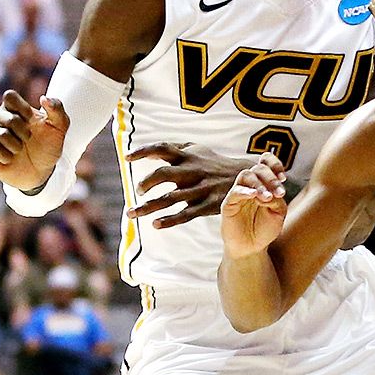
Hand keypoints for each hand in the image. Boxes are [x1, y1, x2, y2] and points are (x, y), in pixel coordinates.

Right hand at [0, 89, 69, 191]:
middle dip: (21, 129)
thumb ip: (57, 109)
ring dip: (16, 144)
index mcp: (14, 108)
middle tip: (29, 139)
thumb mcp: (59, 127)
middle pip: (1, 114)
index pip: (9, 96)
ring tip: (20, 149)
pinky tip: (10, 158)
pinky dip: (6, 156)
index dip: (22, 108)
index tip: (32, 120)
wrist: (42, 171)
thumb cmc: (48, 145)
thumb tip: (44, 98)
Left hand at [125, 142, 255, 228]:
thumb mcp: (199, 150)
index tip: (127, 158)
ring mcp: (199, 189)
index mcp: (188, 155)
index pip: (162, 149)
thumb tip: (151, 150)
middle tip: (138, 191)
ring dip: (148, 207)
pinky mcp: (207, 205)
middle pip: (163, 174)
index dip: (143, 151)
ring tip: (131, 214)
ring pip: (169, 198)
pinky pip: (185, 214)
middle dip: (146, 182)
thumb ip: (176, 148)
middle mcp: (192, 171)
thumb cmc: (216, 164)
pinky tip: (155, 225)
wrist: (248, 179)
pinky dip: (169, 220)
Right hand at [220, 157, 288, 257]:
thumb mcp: (278, 213)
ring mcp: (239, 192)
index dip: (275, 164)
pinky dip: (245, 191)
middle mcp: (251, 184)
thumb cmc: (265, 229)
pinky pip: (235, 191)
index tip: (283, 178)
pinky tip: (254, 196)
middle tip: (279, 193)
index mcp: (264, 183)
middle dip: (271, 178)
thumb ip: (277, 199)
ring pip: (246, 175)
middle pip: (258, 168)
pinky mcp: (229, 203)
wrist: (252, 248)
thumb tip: (268, 192)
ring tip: (267, 197)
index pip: (266, 162)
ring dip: (259, 184)